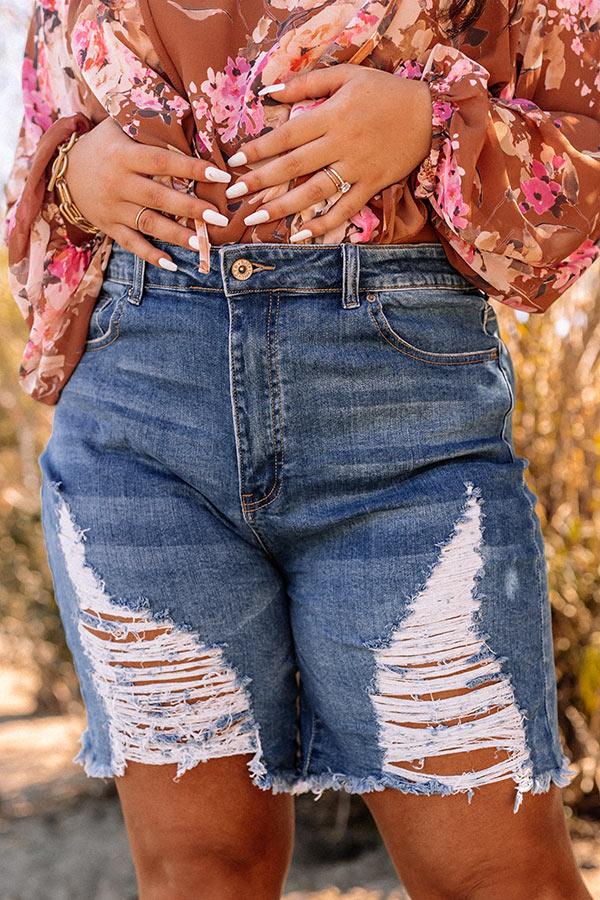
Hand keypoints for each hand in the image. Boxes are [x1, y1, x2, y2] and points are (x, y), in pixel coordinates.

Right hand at [64, 116, 231, 268]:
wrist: (64, 171)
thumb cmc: (104, 146)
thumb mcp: (119, 127)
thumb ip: (148, 125)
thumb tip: (188, 115)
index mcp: (124, 155)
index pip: (162, 161)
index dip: (191, 168)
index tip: (220, 174)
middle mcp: (118, 183)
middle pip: (158, 197)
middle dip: (190, 208)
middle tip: (219, 218)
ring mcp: (113, 208)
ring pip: (149, 224)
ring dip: (177, 235)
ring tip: (203, 244)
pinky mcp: (109, 227)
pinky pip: (132, 244)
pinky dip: (151, 256)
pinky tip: (172, 264)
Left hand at [226, 65, 432, 239]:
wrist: (430, 113)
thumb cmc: (384, 91)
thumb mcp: (347, 76)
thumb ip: (308, 82)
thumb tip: (270, 91)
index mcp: (332, 115)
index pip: (287, 135)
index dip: (259, 149)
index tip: (235, 161)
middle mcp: (342, 143)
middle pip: (294, 166)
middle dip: (260, 180)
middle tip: (234, 194)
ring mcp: (357, 168)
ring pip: (315, 191)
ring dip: (283, 207)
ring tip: (256, 218)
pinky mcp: (372, 185)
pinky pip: (345, 209)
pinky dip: (323, 224)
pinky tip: (300, 235)